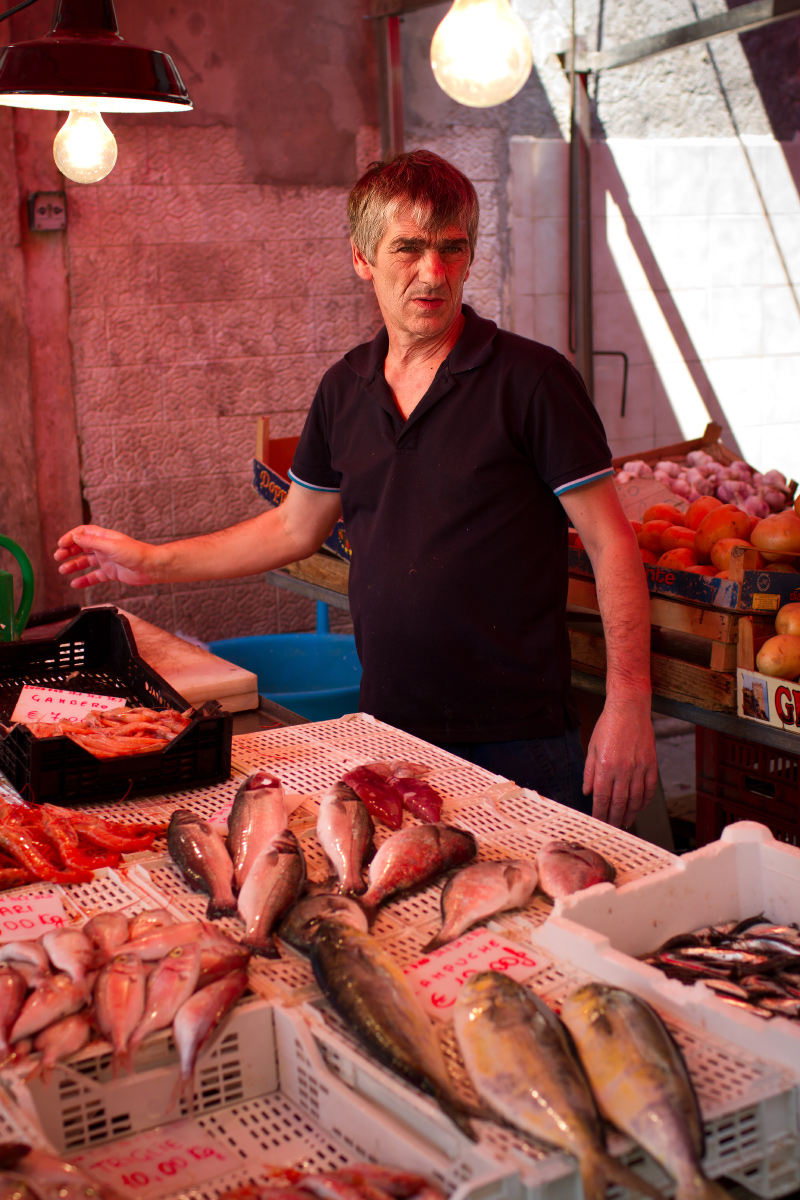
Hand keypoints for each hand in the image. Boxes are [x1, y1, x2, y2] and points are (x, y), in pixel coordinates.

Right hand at [54, 525, 158, 588]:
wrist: (151, 567)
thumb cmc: (136, 553)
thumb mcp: (111, 546)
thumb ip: (92, 542)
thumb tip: (75, 537)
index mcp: (104, 537)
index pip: (83, 533)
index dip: (71, 537)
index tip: (61, 544)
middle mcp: (104, 547)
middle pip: (81, 547)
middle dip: (68, 551)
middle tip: (58, 557)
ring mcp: (107, 560)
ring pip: (85, 562)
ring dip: (73, 565)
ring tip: (63, 570)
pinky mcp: (111, 572)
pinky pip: (94, 576)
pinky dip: (84, 580)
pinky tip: (75, 583)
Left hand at [583, 695, 657, 828]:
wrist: (629, 708)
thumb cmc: (608, 726)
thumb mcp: (592, 748)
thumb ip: (589, 772)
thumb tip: (587, 792)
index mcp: (605, 766)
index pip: (602, 797)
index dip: (599, 813)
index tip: (598, 822)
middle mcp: (623, 770)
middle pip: (619, 802)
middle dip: (614, 818)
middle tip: (612, 827)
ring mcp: (639, 768)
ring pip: (636, 798)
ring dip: (631, 813)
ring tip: (626, 822)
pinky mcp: (651, 764)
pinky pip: (649, 788)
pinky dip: (645, 801)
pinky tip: (641, 807)